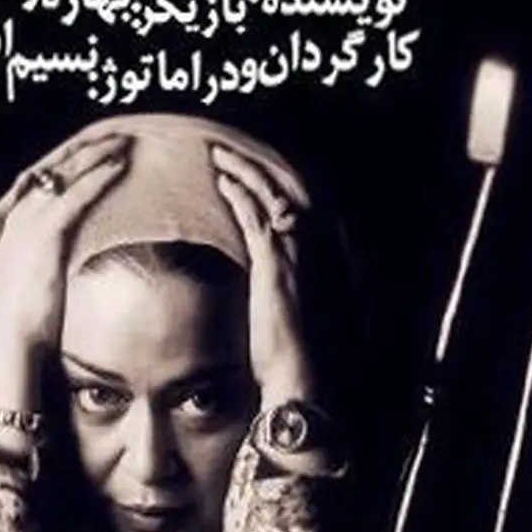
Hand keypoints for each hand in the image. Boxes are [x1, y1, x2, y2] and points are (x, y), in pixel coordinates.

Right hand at [0, 134, 131, 376]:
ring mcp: (32, 223)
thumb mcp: (32, 288)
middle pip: (54, 173)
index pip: (41, 186)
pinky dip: (99, 176)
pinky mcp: (49, 233)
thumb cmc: (22, 326)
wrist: (10, 340)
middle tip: (110, 137)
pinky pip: (79, 195)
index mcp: (14, 231)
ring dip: (95, 156)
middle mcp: (20, 220)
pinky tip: (119, 165)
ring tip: (121, 142)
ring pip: (67, 177)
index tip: (88, 154)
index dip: (66, 168)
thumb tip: (57, 273)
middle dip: (82, 153)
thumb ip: (43, 271)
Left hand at [210, 145, 315, 404]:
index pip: (291, 209)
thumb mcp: (286, 317)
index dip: (269, 186)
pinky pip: (257, 218)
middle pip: (285, 192)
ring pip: (272, 197)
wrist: (300, 380)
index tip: (244, 173)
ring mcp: (295, 257)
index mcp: (311, 262)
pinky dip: (241, 195)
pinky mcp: (276, 267)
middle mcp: (308, 253)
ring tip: (220, 156)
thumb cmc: (291, 358)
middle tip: (227, 151)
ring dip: (246, 172)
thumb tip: (266, 286)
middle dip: (256, 167)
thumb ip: (280, 292)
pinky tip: (223, 181)